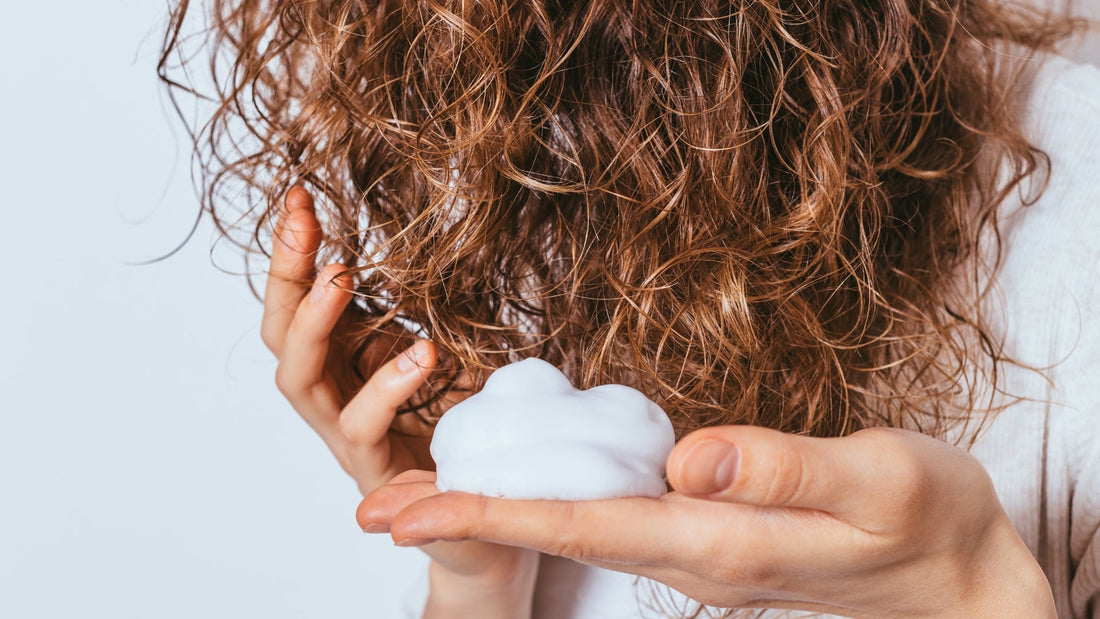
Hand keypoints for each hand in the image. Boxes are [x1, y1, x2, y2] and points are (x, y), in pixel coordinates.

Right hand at [261, 186, 436, 495]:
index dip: (294, 251)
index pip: (299, 300)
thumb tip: (434, 243)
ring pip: (299, 381)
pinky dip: (386, 387)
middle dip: (286, 274)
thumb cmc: (462, 425)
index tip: (301, 196)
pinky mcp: (374, 472)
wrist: (486, 513)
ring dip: (312, 324)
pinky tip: (422, 352)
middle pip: (281, 332)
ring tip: (340, 277)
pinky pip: (362, 427)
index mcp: (343, 359)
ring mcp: (345, 435)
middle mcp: (332, 394)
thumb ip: (424, 311)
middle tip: (302, 223)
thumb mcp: (445, 352)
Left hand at [371, 426, 1055, 617]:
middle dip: (463, 520)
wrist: (959, 576)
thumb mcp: (879, 484)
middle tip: (375, 509)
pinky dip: (553, 504)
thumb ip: (785, 470)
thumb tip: (688, 458)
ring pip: (577, 529)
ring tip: (424, 495)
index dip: (487, 514)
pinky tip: (529, 489)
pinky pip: (613, 519)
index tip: (408, 509)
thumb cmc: (929, 526)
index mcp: (717, 540)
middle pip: (556, 534)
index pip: (579, 523)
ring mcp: (700, 551)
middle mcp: (692, 553)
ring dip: (498, 512)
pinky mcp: (714, 538)